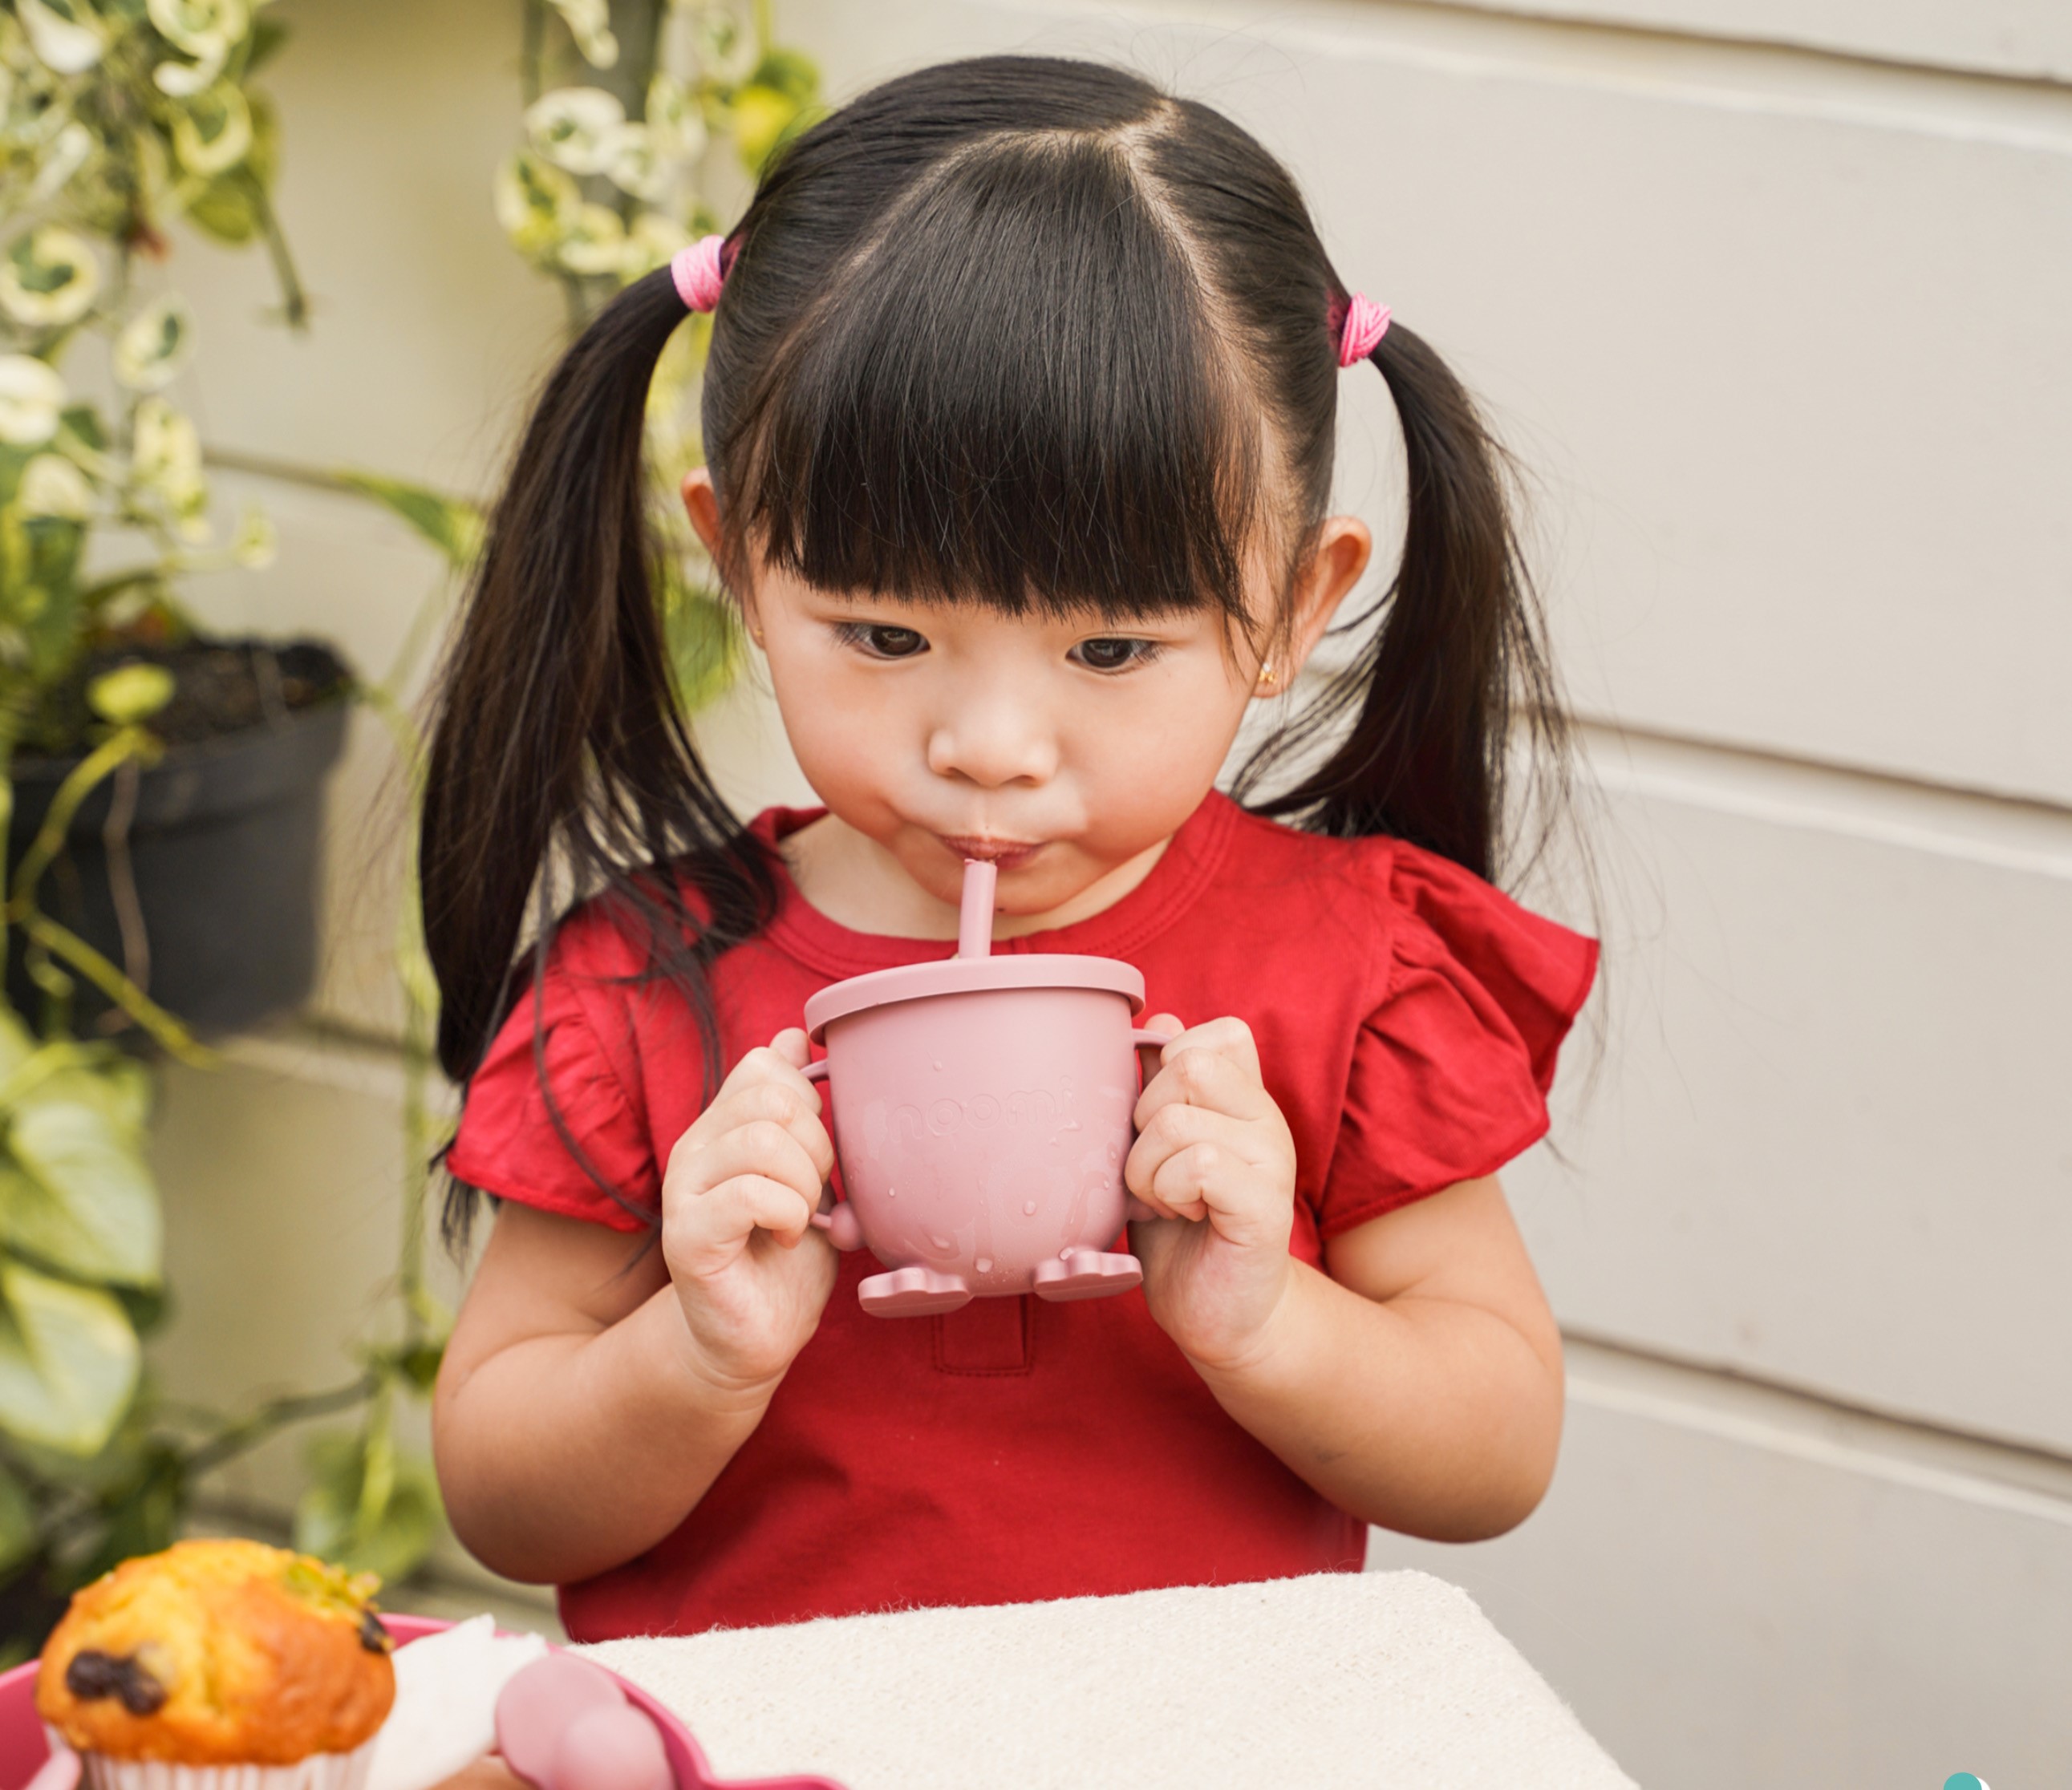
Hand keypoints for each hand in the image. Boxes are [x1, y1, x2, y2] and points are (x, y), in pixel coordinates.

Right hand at [659, 1028, 839, 1397]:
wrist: (755, 1337)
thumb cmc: (786, 1256)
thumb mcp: (807, 1171)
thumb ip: (800, 1112)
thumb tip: (795, 1035)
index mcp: (722, 1125)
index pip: (765, 1065)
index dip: (810, 1102)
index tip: (816, 1155)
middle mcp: (695, 1147)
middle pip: (772, 1099)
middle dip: (818, 1146)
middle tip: (815, 1196)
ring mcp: (684, 1190)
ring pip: (763, 1141)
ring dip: (805, 1185)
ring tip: (801, 1219)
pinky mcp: (686, 1236)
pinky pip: (749, 1194)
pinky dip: (787, 1214)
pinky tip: (788, 1238)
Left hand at [1125, 1014, 1298, 1371]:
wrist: (1220, 1315)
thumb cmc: (1183, 1231)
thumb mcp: (1159, 1149)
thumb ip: (1162, 1088)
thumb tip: (1161, 1022)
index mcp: (1246, 1099)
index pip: (1218, 1034)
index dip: (1170, 1065)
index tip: (1159, 1123)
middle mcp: (1267, 1119)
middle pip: (1186, 1066)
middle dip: (1144, 1121)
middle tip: (1156, 1171)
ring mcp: (1272, 1160)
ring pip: (1178, 1121)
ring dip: (1147, 1170)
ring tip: (1166, 1200)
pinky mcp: (1265, 1205)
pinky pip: (1198, 1166)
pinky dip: (1168, 1193)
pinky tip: (1184, 1215)